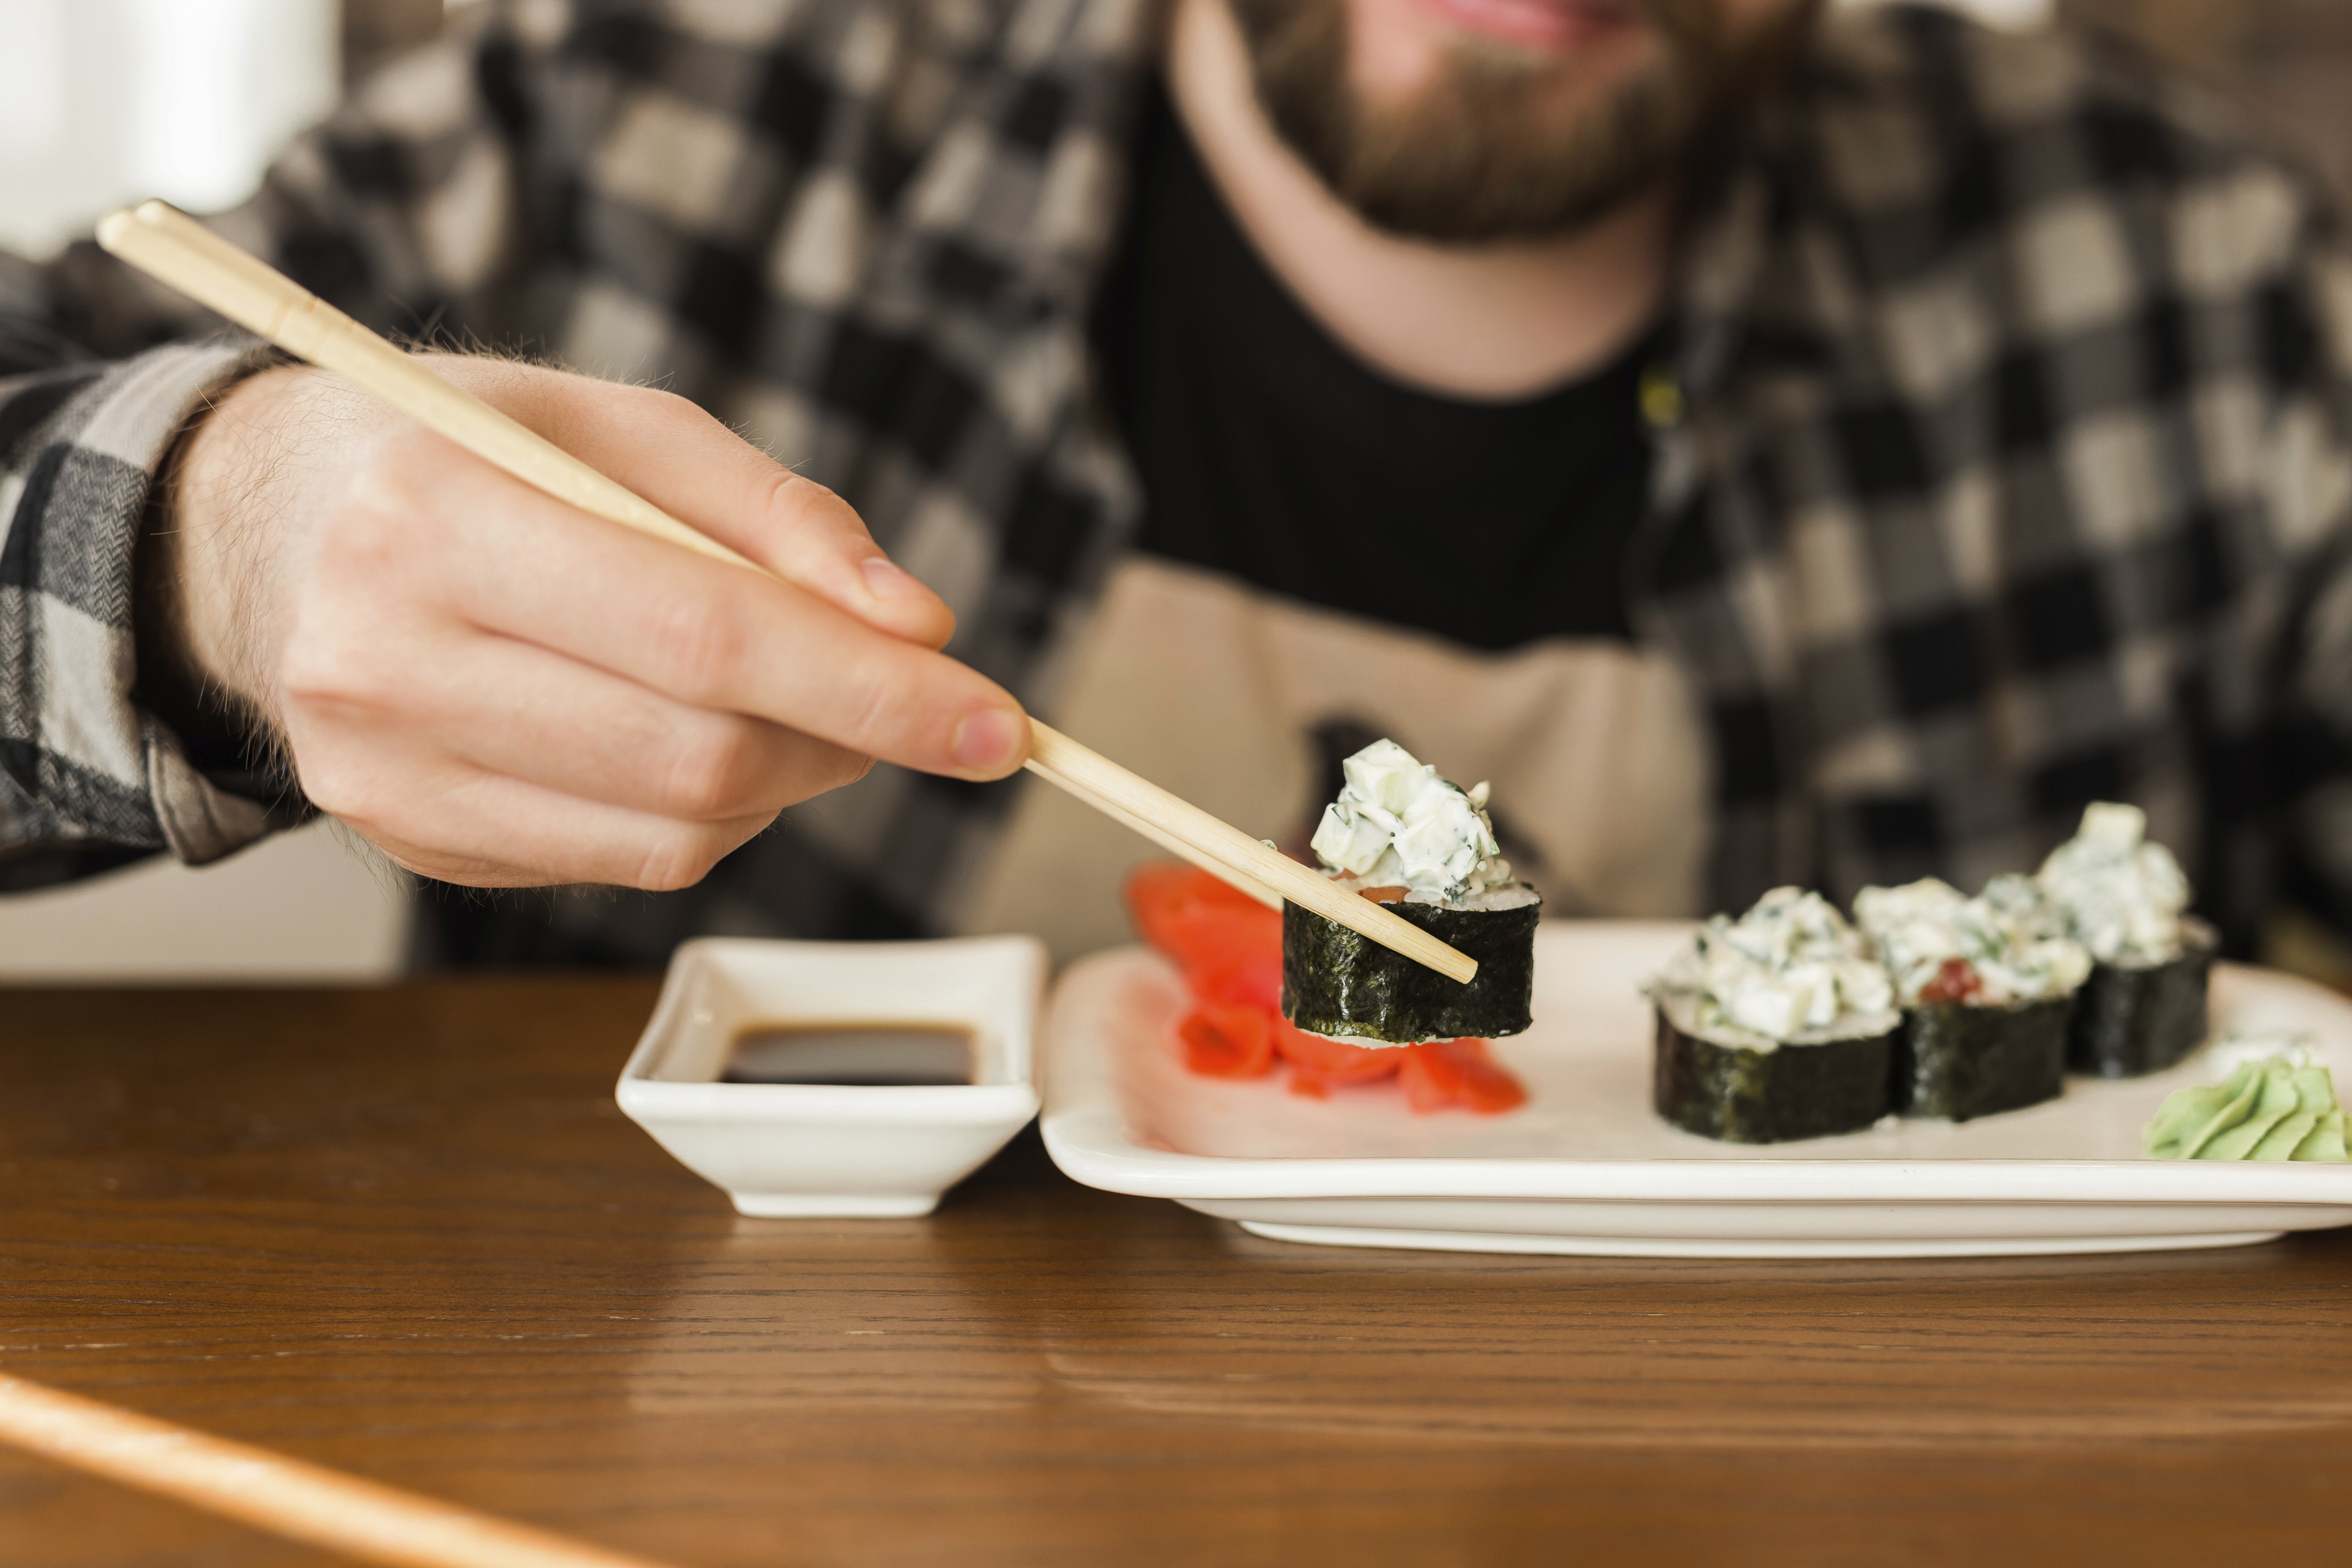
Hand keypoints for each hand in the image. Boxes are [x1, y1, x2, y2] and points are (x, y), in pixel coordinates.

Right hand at [146, 358, 1028, 888]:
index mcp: (434, 515)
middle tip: (912, 699)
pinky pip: (626, 863)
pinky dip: (709, 813)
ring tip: (793, 704)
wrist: (270, 530)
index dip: (872, 689)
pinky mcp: (411, 843)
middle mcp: (387, 659)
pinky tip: (692, 738)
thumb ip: (778, 515)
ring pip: (678, 831)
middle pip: (702, 752)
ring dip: (790, 781)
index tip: (999, 721)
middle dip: (850, 738)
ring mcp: (386, 774)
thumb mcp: (621, 425)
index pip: (705, 634)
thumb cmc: (470, 454)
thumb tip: (918, 624)